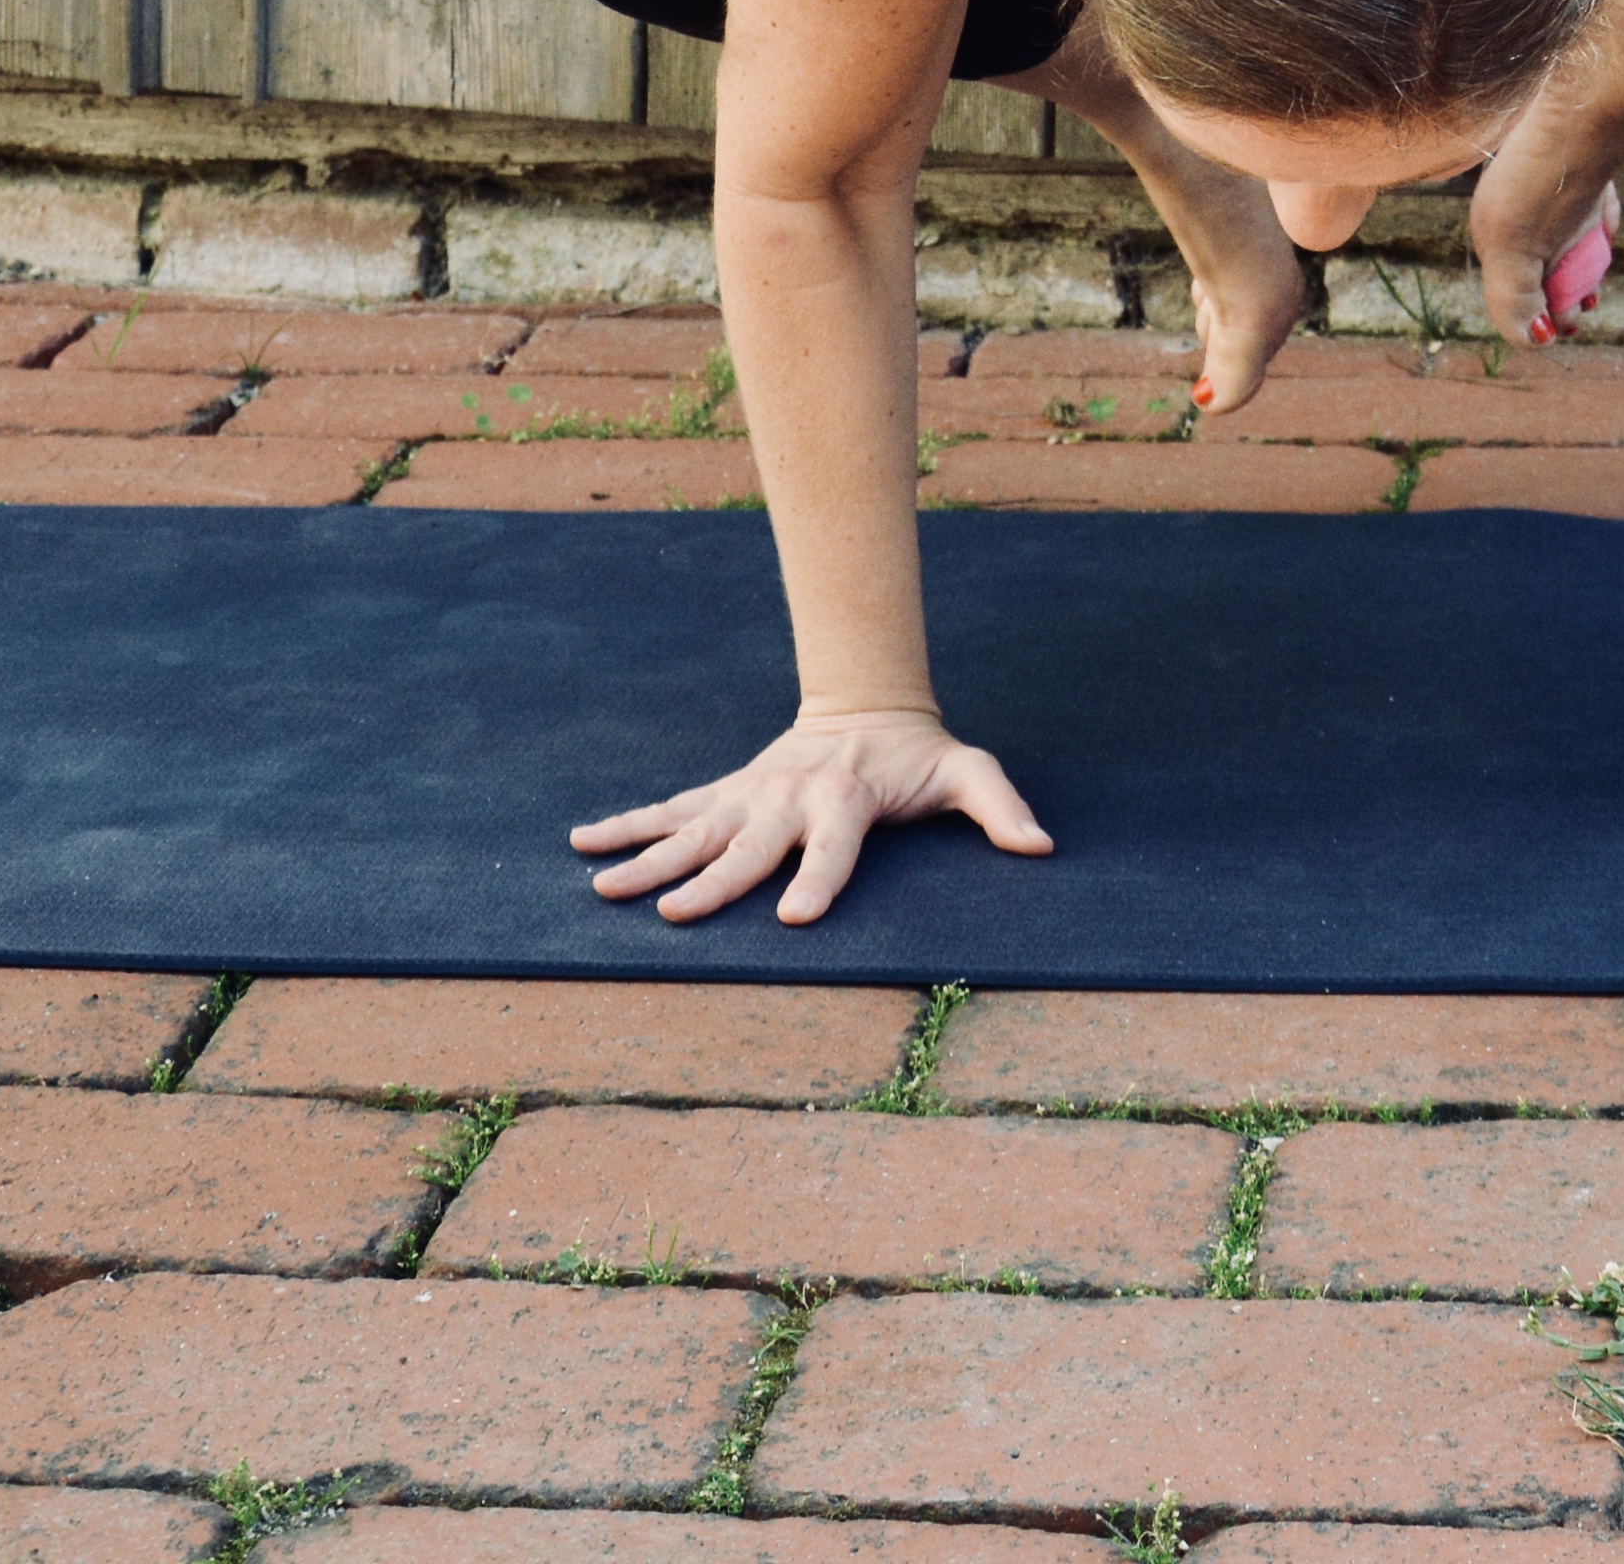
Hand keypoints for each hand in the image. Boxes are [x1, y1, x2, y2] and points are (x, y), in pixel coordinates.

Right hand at [569, 703, 1053, 925]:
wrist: (865, 705)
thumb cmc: (918, 756)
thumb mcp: (967, 771)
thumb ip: (999, 807)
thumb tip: (1041, 846)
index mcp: (846, 801)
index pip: (834, 848)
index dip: (819, 881)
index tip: (796, 918)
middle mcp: (789, 799)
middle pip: (748, 849)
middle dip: (711, 884)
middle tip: (671, 915)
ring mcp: (750, 795)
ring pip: (693, 830)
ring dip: (647, 858)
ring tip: (602, 886)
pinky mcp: (727, 792)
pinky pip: (670, 810)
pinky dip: (627, 824)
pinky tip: (583, 844)